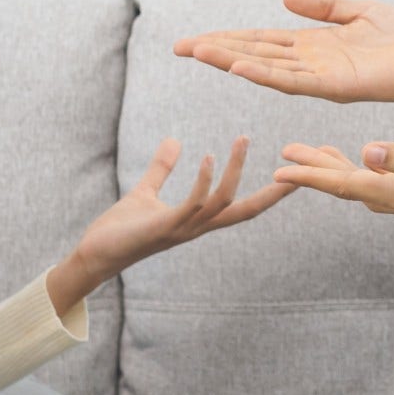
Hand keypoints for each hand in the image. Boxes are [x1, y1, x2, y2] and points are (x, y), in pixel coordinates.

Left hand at [68, 135, 295, 281]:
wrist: (95, 254)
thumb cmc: (120, 228)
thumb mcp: (145, 192)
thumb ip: (162, 168)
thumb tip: (174, 140)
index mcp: (198, 220)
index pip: (243, 207)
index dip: (269, 194)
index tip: (293, 176)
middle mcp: (197, 227)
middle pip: (246, 211)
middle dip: (274, 194)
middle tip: (298, 171)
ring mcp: (183, 228)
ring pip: (222, 202)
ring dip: (234, 171)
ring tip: (242, 140)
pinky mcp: (164, 227)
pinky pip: (193, 204)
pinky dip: (204, 181)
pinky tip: (209, 158)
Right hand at [173, 0, 393, 106]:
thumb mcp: (359, 12)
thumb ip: (323, 6)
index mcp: (316, 47)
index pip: (263, 42)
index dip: (229, 39)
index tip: (195, 39)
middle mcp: (312, 65)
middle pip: (255, 56)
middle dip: (218, 52)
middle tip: (179, 47)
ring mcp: (321, 78)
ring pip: (267, 69)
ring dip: (232, 61)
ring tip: (198, 52)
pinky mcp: (337, 87)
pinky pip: (295, 82)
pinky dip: (266, 74)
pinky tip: (241, 66)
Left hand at [273, 140, 393, 238]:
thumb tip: (368, 152)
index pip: (350, 186)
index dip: (313, 177)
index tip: (280, 170)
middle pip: (352, 189)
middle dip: (318, 173)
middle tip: (285, 158)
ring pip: (369, 190)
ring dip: (342, 174)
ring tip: (319, 157)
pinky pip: (389, 190)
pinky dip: (370, 176)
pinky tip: (373, 166)